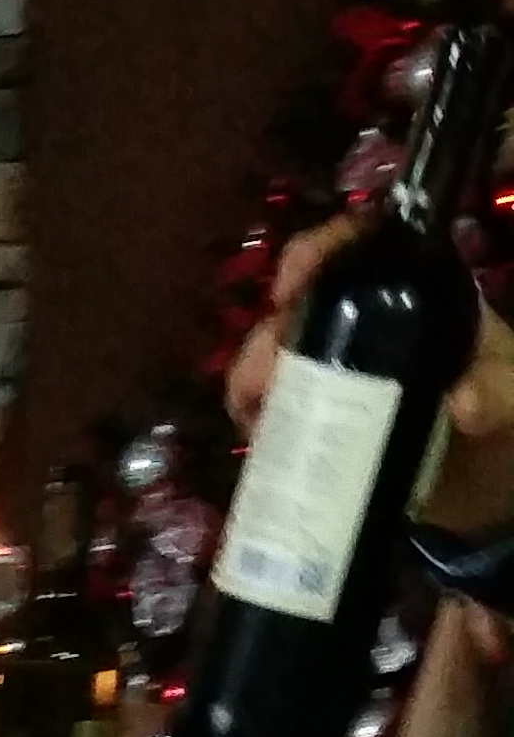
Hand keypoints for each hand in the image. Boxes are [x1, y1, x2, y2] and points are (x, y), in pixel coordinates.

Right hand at [230, 222, 513, 499]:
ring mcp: (340, 378)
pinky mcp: (321, 427)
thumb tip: (462, 404)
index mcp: (416, 300)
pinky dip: (254, 420)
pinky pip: (274, 414)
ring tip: (249, 409)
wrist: (489, 484)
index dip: (321, 251)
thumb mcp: (512, 395)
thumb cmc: (503, 420)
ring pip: (278, 359)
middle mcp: (370, 329)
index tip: (293, 280)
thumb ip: (500, 391)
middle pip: (306, 309)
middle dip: (271, 332)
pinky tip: (253, 434)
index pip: (363, 252)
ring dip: (251, 376)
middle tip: (264, 373)